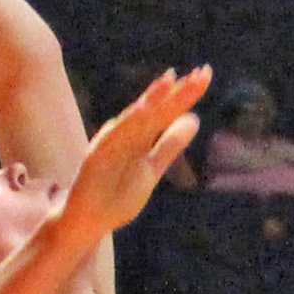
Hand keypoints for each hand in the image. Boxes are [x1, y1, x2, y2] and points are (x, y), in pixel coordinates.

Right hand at [62, 68, 212, 236]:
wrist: (87, 221)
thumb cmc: (116, 194)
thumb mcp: (152, 168)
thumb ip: (170, 144)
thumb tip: (194, 118)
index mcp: (141, 137)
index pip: (167, 111)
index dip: (186, 94)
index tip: (206, 74)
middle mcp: (126, 135)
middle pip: (155, 109)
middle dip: (177, 91)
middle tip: (201, 72)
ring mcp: (110, 145)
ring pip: (134, 118)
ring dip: (151, 98)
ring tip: (169, 80)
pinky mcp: (95, 158)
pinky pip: (112, 139)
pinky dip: (126, 124)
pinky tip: (141, 110)